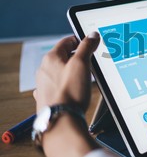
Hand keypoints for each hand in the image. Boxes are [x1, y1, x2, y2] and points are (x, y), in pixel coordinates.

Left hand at [33, 32, 101, 156]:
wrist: (62, 121)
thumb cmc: (70, 92)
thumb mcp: (82, 64)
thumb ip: (87, 47)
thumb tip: (92, 35)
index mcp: (51, 58)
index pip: (67, 41)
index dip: (81, 40)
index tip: (91, 43)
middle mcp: (44, 70)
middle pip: (64, 57)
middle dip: (79, 58)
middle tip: (92, 62)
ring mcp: (45, 85)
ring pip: (62, 72)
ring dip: (74, 72)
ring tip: (87, 78)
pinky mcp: (49, 97)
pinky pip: (60, 86)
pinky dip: (69, 85)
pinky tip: (77, 91)